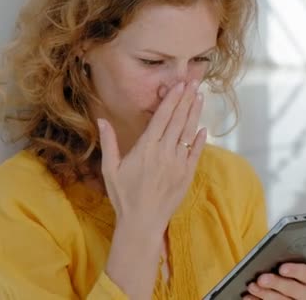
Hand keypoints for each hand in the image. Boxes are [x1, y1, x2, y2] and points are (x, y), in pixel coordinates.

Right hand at [97, 80, 206, 232]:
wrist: (142, 222)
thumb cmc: (124, 196)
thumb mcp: (110, 169)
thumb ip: (109, 142)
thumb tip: (101, 120)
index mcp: (146, 148)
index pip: (162, 118)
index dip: (172, 100)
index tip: (179, 85)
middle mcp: (164, 152)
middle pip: (178, 120)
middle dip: (186, 99)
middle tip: (193, 82)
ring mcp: (178, 163)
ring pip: (189, 133)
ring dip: (195, 113)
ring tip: (200, 96)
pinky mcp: (187, 175)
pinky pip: (196, 152)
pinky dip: (200, 139)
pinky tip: (203, 127)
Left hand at [243, 263, 305, 299]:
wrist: (287, 294)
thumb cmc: (287, 278)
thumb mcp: (290, 272)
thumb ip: (283, 266)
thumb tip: (268, 262)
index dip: (295, 270)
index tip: (282, 268)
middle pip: (296, 290)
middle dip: (277, 283)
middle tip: (261, 279)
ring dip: (265, 294)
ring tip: (252, 287)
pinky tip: (248, 297)